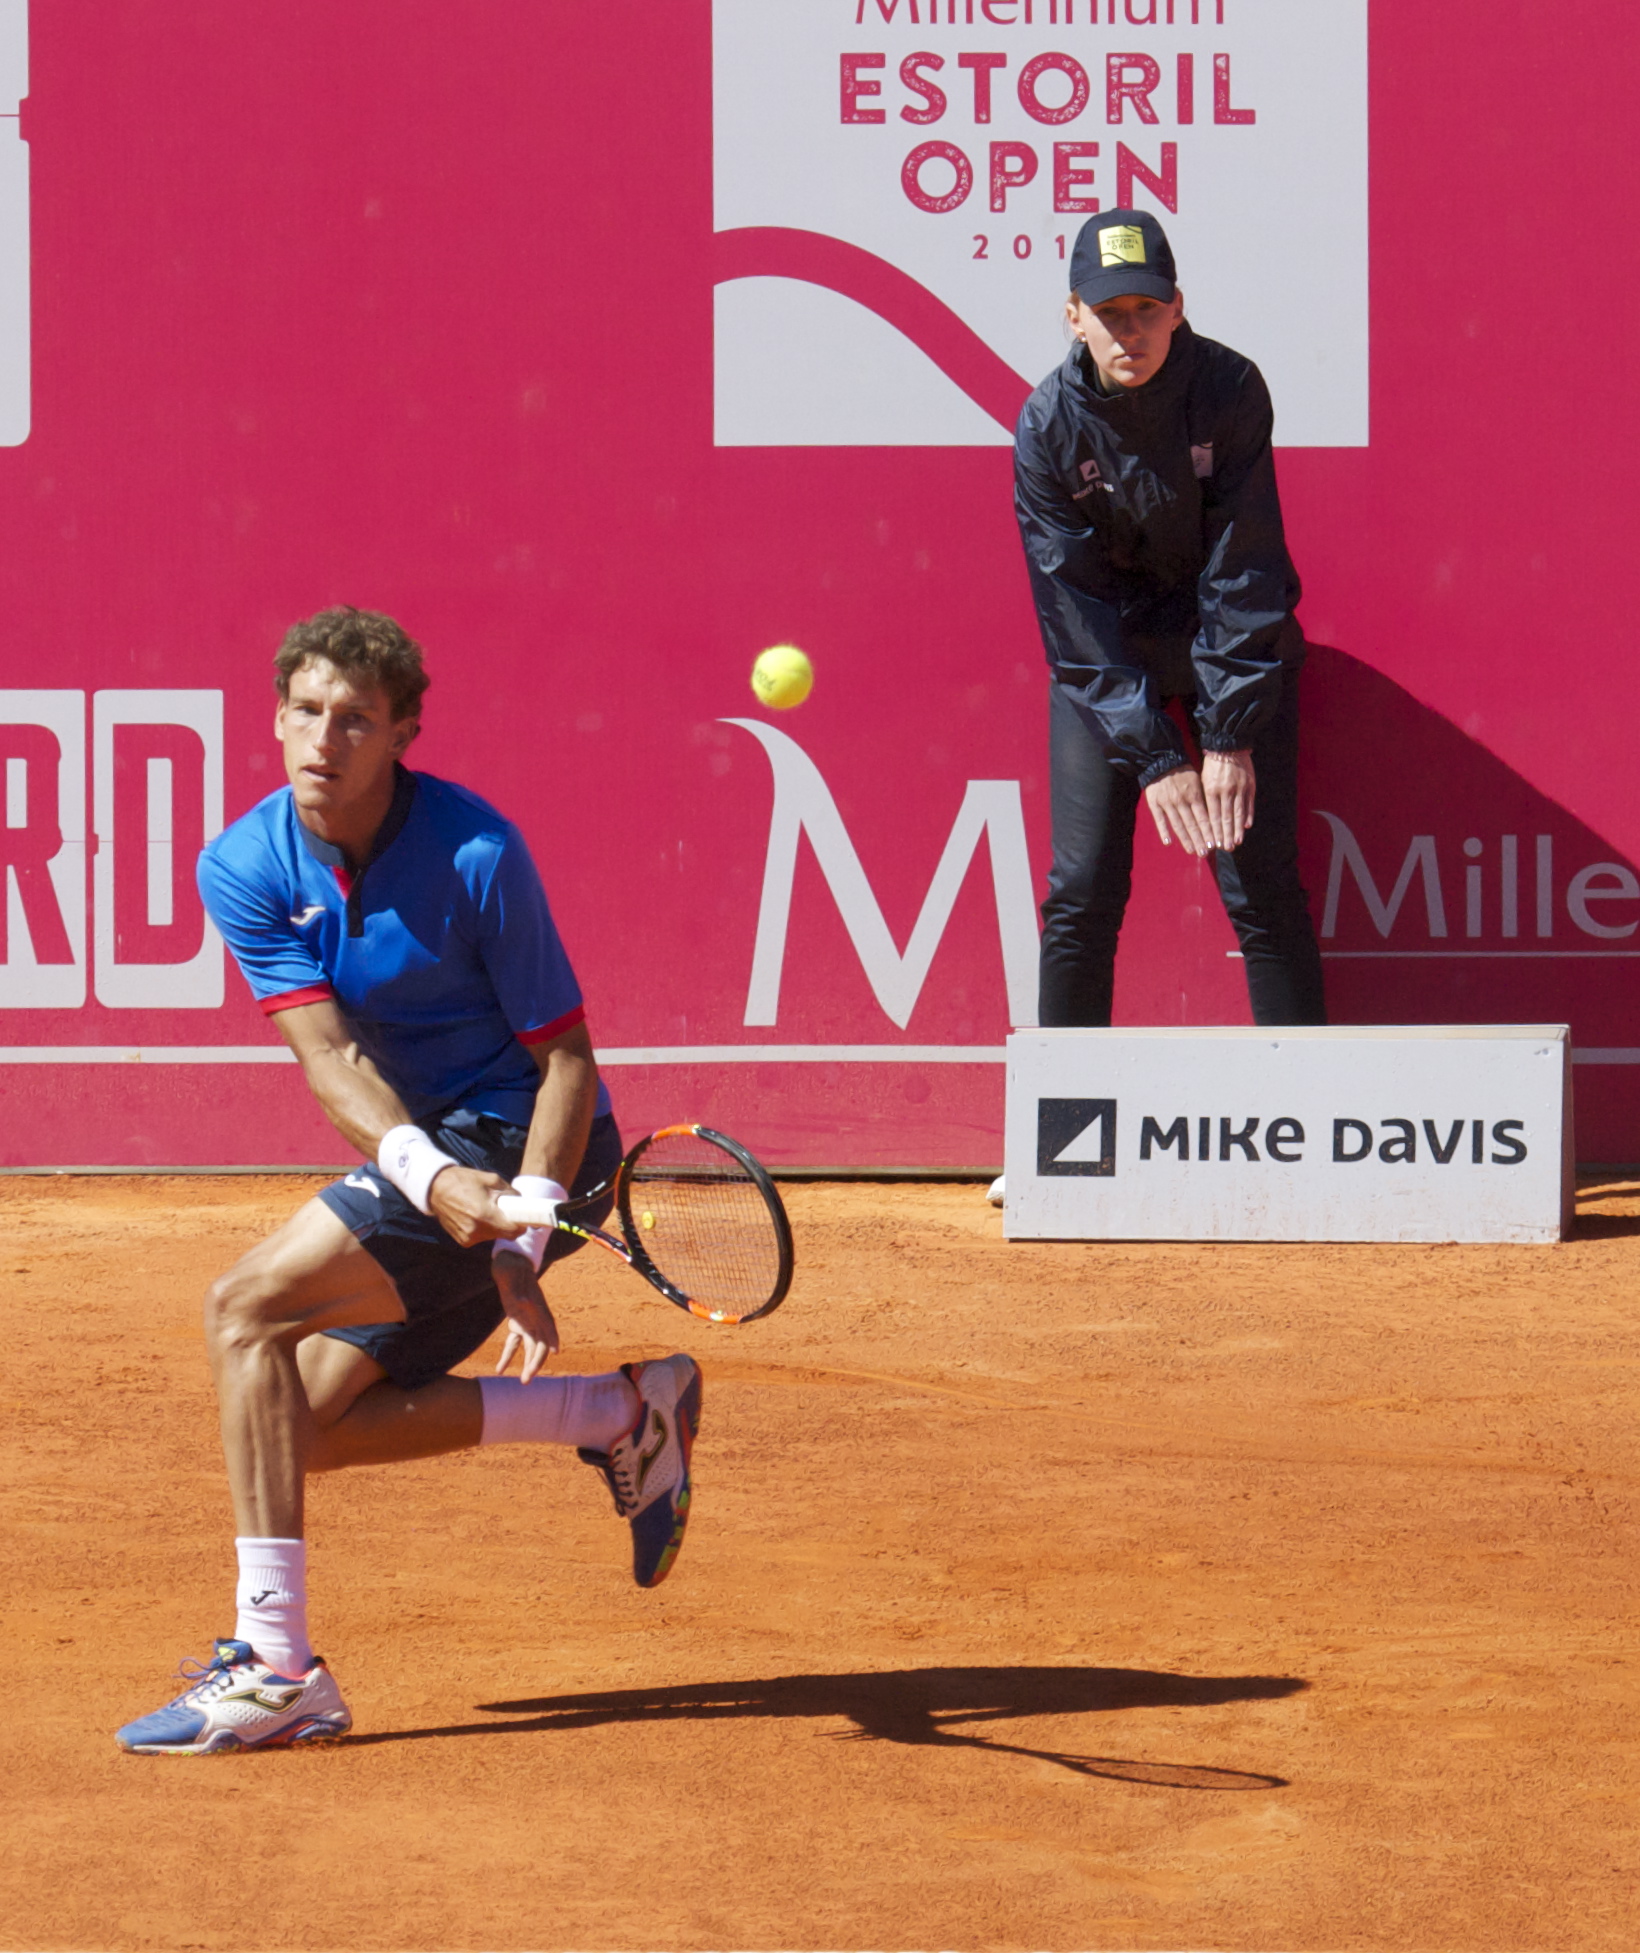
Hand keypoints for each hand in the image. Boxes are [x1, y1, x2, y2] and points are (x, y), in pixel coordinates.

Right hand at [427, 1165, 516, 1246]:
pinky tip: (475, 1216)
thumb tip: (522, 1201)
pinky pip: (482, 1237)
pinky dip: (483, 1229)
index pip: (513, 1230)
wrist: (436, 1189)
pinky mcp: (463, 1241)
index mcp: (484, 1214)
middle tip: (504, 1211)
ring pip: (493, 1236)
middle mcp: (476, 1230)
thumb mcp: (491, 1179)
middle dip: (509, 1224)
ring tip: (485, 1210)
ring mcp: (468, 1237)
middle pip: (505, 1234)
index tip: (522, 1218)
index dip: (521, 1224)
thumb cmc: (464, 1181)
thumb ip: (510, 1192)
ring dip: (495, 1226)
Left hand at [491, 1252, 560, 1382]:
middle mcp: (536, 1316)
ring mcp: (527, 1320)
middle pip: (541, 1343)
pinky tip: (500, 1369)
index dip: (551, 1340)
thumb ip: (518, 1288)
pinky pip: (514, 1343)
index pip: (548, 1326)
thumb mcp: (513, 1274)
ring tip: (523, 1382)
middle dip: (537, 1362)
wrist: (509, 1260)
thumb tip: (523, 1302)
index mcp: (538, 1306)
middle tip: (528, 1379)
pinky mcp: (516, 1322)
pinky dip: (508, 1356)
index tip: (553, 1353)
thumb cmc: (512, 1266)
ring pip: (531, 1347)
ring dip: (528, 1364)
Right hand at [1142, 765, 1216, 855]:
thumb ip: (1203, 797)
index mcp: (1194, 794)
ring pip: (1178, 824)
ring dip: (1185, 839)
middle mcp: (1182, 800)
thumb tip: (1213, 814)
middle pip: (1192, 824)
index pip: (1203, 818)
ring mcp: (1167, 803)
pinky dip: (1164, 831)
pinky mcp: (1154, 803)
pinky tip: (1168, 842)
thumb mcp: (1198, 780)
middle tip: (1204, 853)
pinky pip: (1160, 819)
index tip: (1214, 845)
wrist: (1161, 761)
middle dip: (1199, 840)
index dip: (1208, 832)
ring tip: (1191, 851)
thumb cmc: (1183, 771)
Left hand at [1200, 749, 1255, 852]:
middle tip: (1227, 848)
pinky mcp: (1250, 785)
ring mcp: (1239, 788)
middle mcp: (1226, 790)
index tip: (1215, 844)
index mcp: (1211, 790)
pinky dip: (1248, 815)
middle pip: (1226, 817)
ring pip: (1238, 812)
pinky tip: (1247, 826)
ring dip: (1237, 829)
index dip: (1214, 831)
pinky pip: (1249, 803)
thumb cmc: (1212, 765)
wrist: (1228, 745)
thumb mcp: (1203, 780)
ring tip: (1237, 842)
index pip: (1212, 815)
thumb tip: (1206, 819)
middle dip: (1226, 834)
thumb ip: (1206, 798)